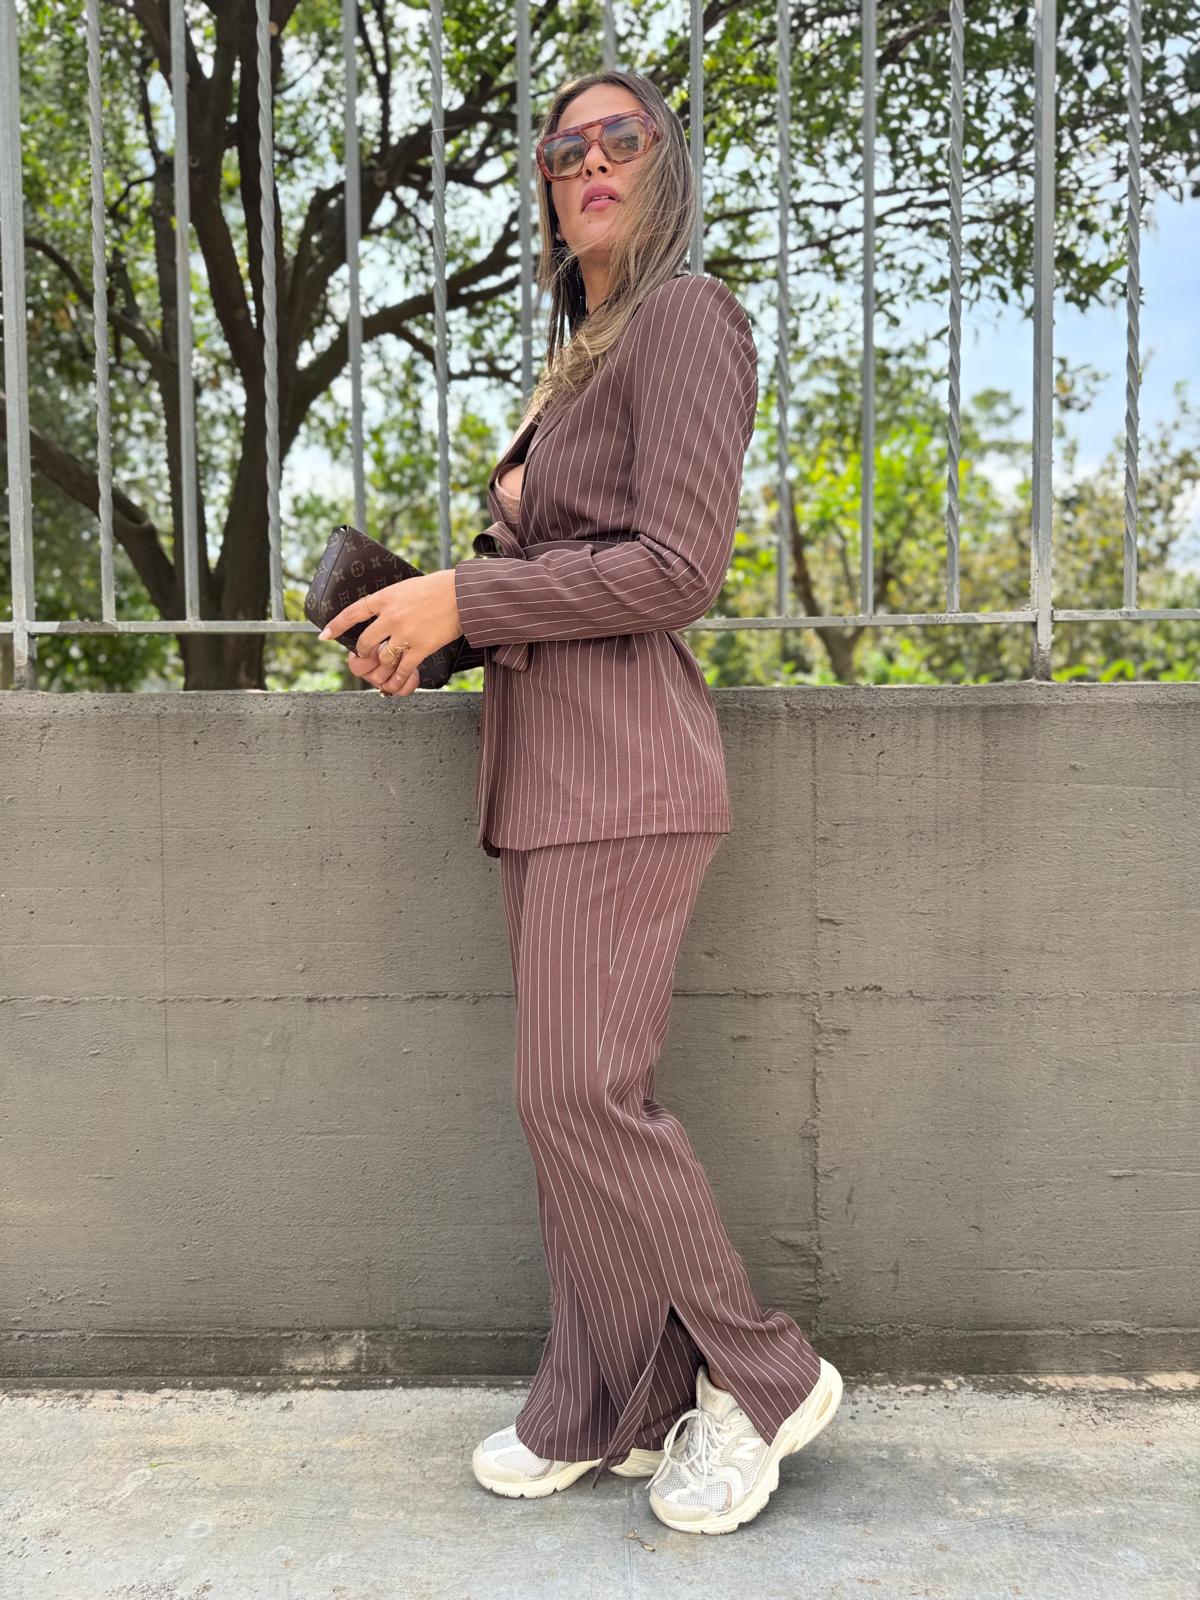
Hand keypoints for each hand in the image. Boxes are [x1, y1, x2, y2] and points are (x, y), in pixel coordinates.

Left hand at [317, 569, 463, 696]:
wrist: (463, 595)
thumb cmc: (439, 588)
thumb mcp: (407, 587)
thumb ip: (393, 601)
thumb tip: (383, 615)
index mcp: (386, 597)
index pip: (353, 612)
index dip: (336, 625)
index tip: (324, 635)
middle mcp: (391, 616)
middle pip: (365, 642)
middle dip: (363, 653)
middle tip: (365, 656)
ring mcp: (405, 633)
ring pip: (383, 658)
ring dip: (382, 667)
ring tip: (384, 668)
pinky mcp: (421, 647)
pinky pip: (403, 668)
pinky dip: (399, 678)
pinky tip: (397, 682)